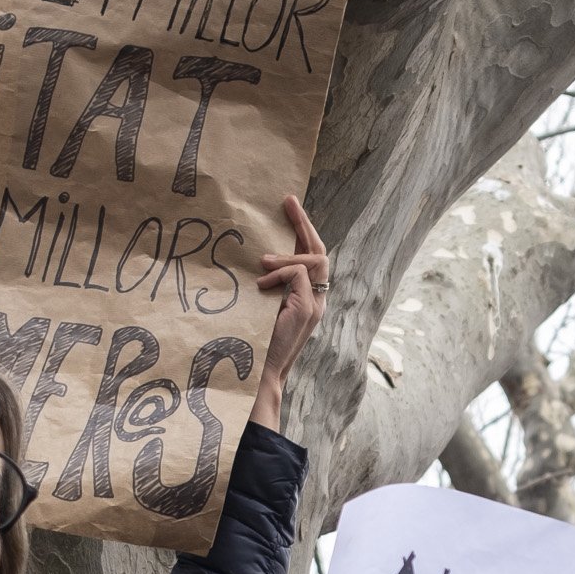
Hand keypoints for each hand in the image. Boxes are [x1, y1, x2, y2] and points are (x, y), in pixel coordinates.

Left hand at [250, 196, 328, 431]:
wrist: (261, 372)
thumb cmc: (255, 341)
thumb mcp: (262, 304)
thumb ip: (268, 284)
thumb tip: (257, 257)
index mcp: (308, 298)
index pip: (313, 257)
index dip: (304, 231)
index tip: (288, 207)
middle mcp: (318, 299)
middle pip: (320, 251)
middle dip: (304, 223)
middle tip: (288, 200)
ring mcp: (315, 304)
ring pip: (315, 260)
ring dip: (287, 255)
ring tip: (262, 262)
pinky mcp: (306, 308)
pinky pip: (299, 274)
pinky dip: (279, 273)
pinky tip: (261, 285)